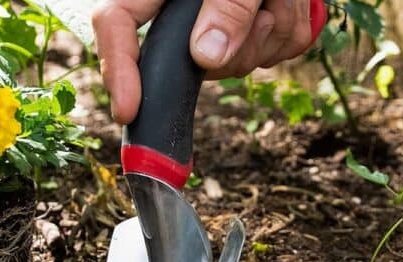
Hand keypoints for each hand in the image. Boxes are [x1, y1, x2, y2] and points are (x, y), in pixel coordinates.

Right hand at [92, 0, 322, 123]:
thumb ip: (227, 3)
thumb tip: (206, 58)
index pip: (116, 22)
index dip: (116, 71)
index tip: (127, 110)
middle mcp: (182, 9)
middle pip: (190, 60)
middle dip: (236, 48)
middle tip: (263, 9)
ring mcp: (216, 24)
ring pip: (236, 63)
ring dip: (270, 31)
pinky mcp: (249, 32)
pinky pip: (269, 54)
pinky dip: (287, 30)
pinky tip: (285, 0)